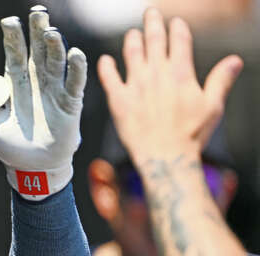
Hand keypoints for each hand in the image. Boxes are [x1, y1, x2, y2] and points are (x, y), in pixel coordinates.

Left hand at [0, 6, 86, 200]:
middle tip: (37, 13)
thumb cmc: (4, 142)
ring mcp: (54, 89)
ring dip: (55, 46)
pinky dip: (76, 69)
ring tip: (50, 32)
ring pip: (55, 62)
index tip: (9, 22)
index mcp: (14, 80)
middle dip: (37, 31)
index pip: (14, 53)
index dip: (12, 38)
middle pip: (37, 50)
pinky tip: (75, 54)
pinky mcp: (69, 104)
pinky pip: (74, 83)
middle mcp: (36, 79)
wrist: (29, 167)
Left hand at [97, 8, 242, 164]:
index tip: (176, 22)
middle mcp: (157, 74)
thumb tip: (235, 60)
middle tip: (150, 13)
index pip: (179, 40)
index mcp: (181, 73)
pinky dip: (106, 66)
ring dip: (132, 40)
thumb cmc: (191, 135)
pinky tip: (105, 60)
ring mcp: (136, 85)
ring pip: (131, 53)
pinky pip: (108, 77)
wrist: (164, 157)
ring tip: (132, 34)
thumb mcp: (212, 106)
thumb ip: (221, 80)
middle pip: (154, 40)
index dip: (177, 28)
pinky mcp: (118, 99)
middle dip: (153, 23)